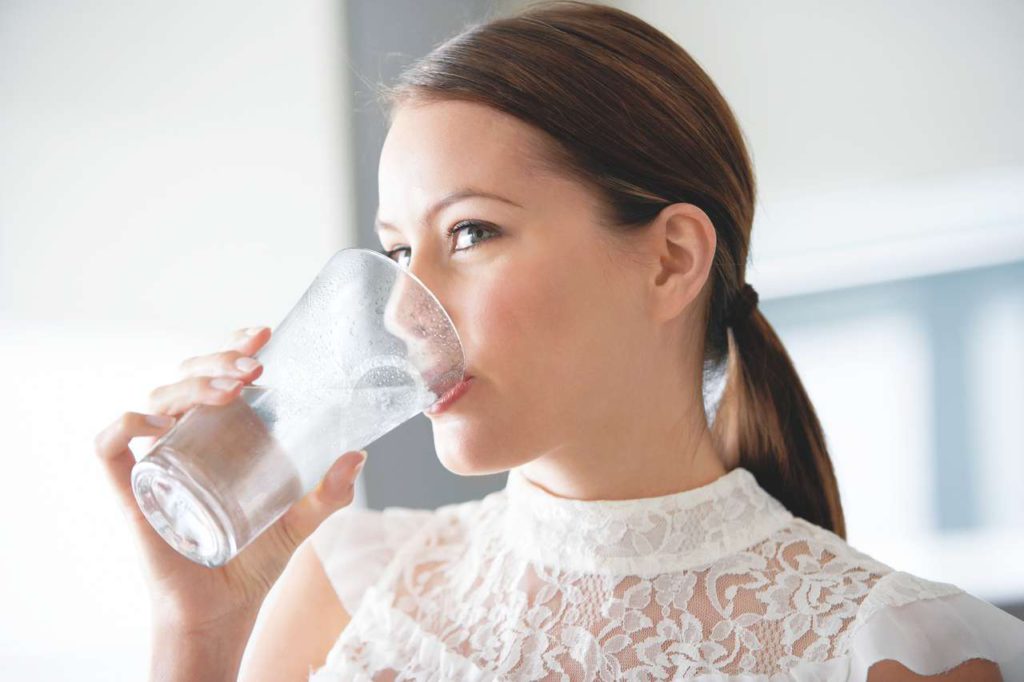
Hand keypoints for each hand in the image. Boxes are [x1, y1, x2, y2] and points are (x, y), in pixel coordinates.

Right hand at [94, 326, 366, 631]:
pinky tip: (162, 423)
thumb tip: (358, 455)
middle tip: (255, 367)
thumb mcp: (302, 519)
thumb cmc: (257, 559)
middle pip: (187, 376)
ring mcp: (159, 460)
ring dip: (192, 383)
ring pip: (157, 399)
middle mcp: (187, 438)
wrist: (224, 610)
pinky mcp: (133, 490)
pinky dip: (128, 424)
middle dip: (218, 359)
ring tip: (234, 389)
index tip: (265, 334)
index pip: (219, 372)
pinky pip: (110, 446)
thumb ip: (330, 492)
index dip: (233, 345)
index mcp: (222, 433)